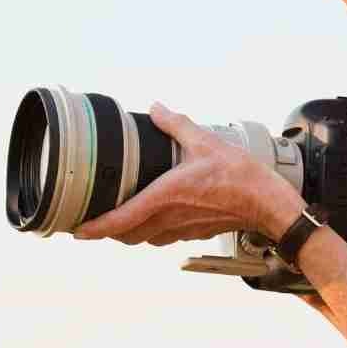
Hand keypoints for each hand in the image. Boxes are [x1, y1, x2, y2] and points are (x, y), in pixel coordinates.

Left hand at [74, 103, 299, 246]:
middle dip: (107, 231)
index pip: (122, 219)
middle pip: (127, 234)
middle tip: (91, 221)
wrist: (268, 203)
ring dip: (128, 233)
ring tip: (116, 221)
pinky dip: (149, 231)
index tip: (78, 230)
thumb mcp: (205, 141)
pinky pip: (163, 236)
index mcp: (165, 196)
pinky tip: (152, 217)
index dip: (96, 227)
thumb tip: (157, 109)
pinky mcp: (194, 232)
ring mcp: (181, 229)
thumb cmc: (240, 176)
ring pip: (144, 238)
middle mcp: (169, 218)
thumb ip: (177, 125)